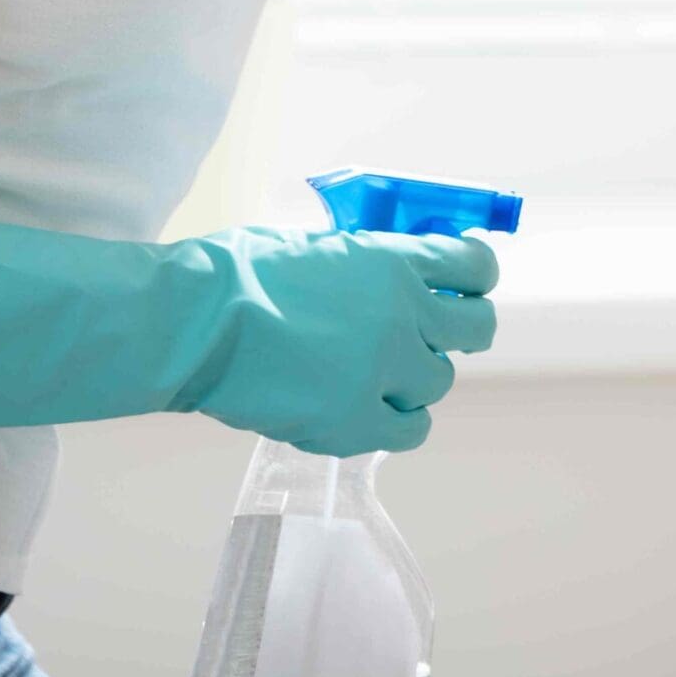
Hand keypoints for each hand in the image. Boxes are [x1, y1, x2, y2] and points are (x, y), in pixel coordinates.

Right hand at [195, 227, 499, 454]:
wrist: (198, 324)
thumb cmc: (240, 273)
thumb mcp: (319, 246)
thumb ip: (367, 262)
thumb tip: (392, 272)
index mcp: (394, 261)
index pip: (474, 266)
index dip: (474, 276)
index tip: (464, 284)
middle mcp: (404, 315)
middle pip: (477, 327)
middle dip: (463, 329)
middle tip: (438, 334)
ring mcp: (385, 371)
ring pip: (441, 381)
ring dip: (417, 377)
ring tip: (379, 374)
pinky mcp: (358, 421)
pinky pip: (412, 430)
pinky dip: (399, 421)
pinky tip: (373, 410)